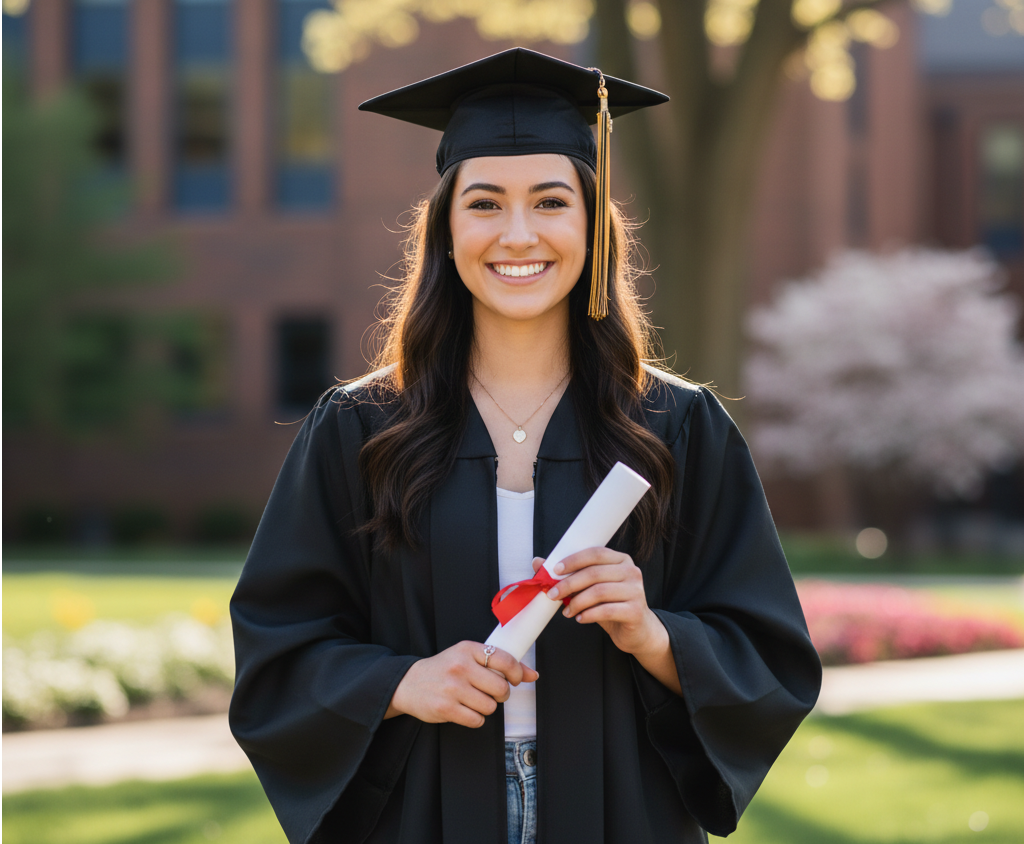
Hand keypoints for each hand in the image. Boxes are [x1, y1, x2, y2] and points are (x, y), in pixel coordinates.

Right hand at [386, 641, 538, 727]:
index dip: (517, 674)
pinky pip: (477, 720)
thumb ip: (500, 664)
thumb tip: (533, 675)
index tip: (516, 679)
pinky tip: (464, 709)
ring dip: (486, 707)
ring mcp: (452, 688)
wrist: (409, 683)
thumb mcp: (468, 657)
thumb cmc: (444, 669)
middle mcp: (460, 666)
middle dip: (501, 695)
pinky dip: (475, 718)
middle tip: (491, 692)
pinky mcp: (445, 708)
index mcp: (468, 649)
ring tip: (473, 700)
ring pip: (490, 707)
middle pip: (501, 689)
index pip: (505, 661)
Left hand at [540, 550, 665, 659]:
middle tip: (553, 594)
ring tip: (567, 611)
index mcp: (621, 560)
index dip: (574, 560)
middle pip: (594, 573)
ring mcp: (636, 591)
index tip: (555, 570)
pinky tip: (580, 619)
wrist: (637, 631)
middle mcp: (631, 572)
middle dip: (569, 584)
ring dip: (577, 602)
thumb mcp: (590, 588)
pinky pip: (606, 610)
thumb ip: (569, 574)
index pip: (595, 553)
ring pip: (599, 592)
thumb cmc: (611, 605)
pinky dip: (588, 615)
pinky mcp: (635, 611)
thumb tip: (538, 562)